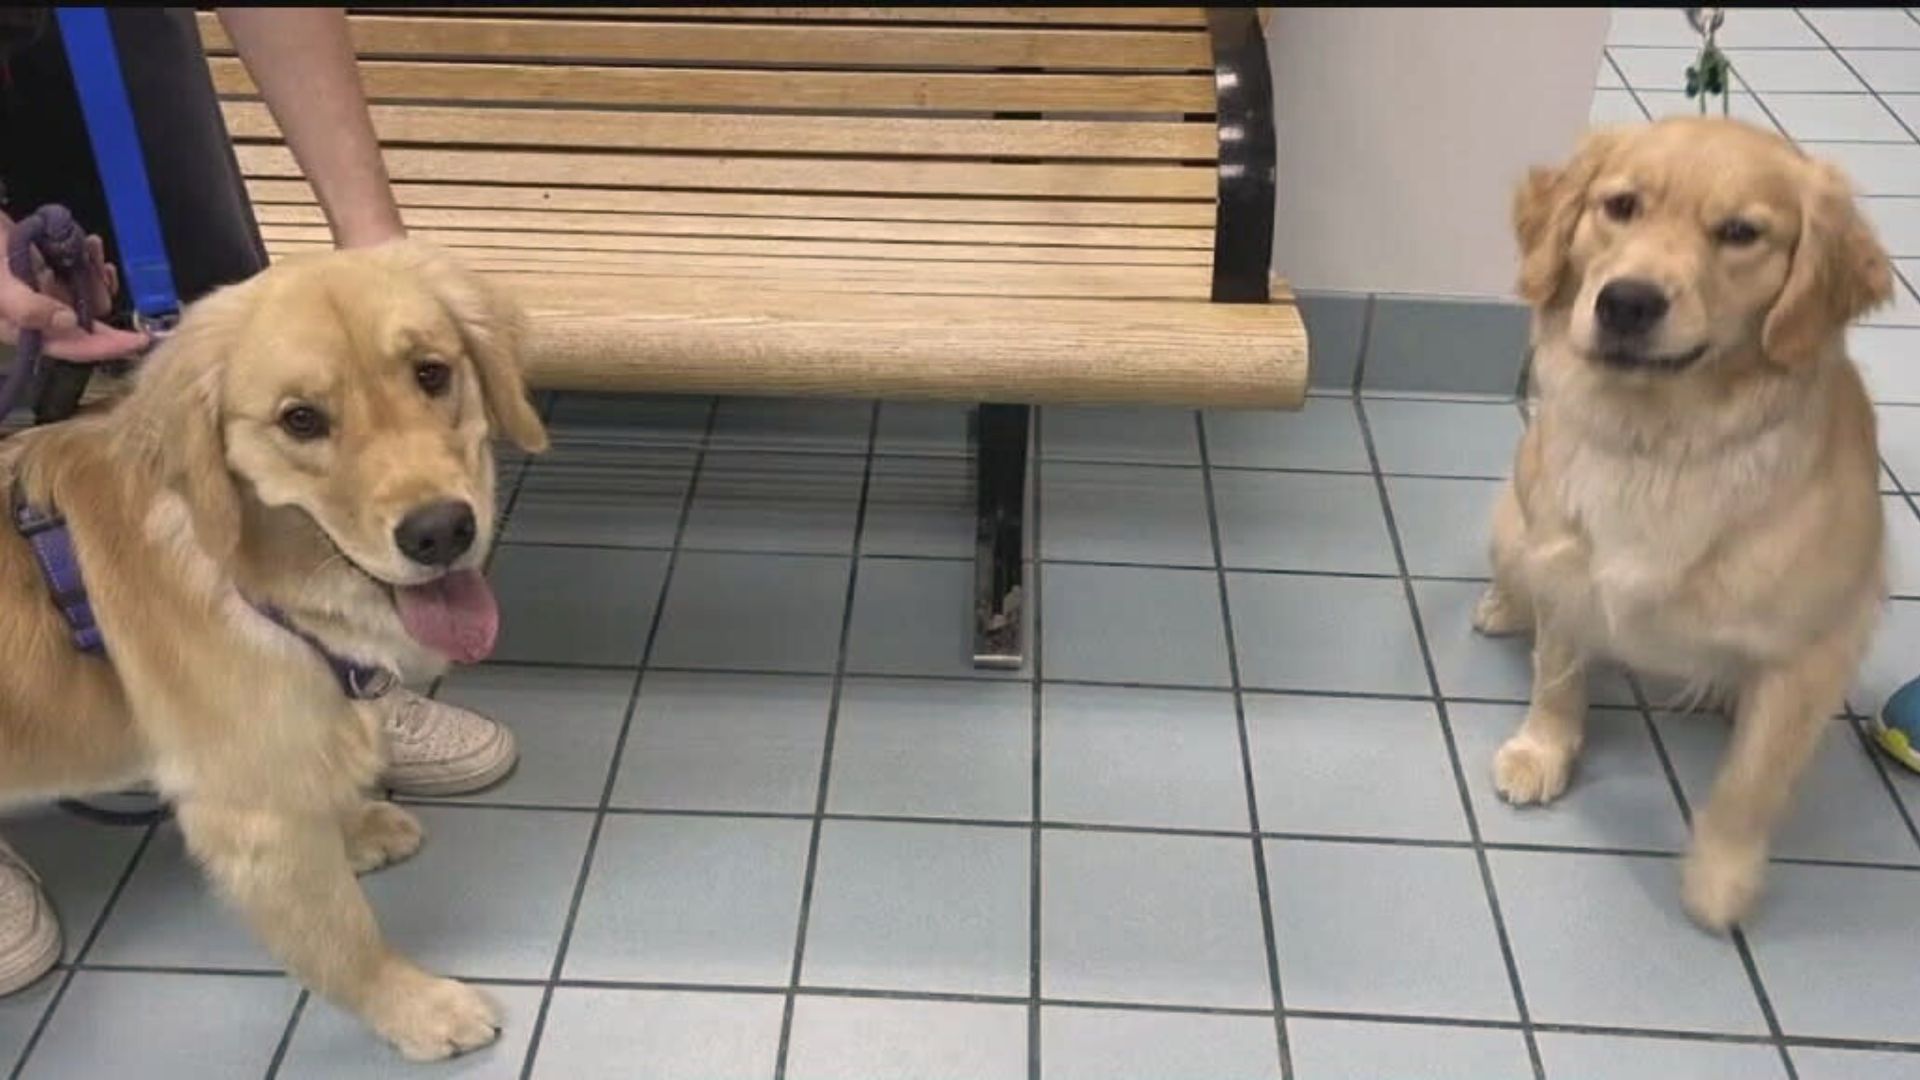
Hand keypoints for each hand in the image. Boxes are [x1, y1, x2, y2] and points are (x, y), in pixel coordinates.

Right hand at [0, 211, 149, 362]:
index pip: (75, 347)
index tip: (140, 340)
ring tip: (89, 246)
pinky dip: (88, 261)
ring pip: (89, 296)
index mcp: (28, 331)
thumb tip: (69, 323)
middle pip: (90, 321)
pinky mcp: (48, 275)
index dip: (109, 347)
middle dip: (100, 295)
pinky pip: (81, 276)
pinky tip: (87, 244)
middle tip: (102, 268)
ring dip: (95, 272)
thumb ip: (28, 309)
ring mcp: (46, 296)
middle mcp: (41, 318)